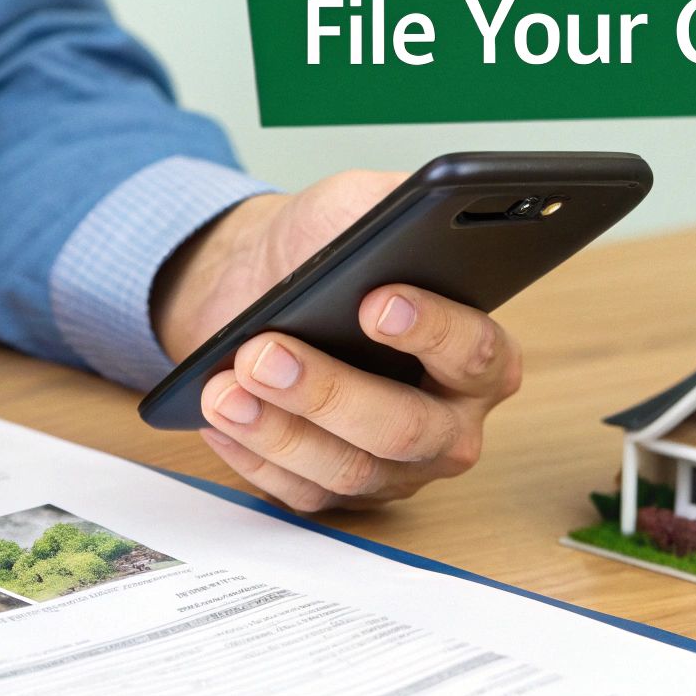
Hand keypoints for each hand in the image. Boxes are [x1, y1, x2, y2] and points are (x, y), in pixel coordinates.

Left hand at [152, 171, 520, 510]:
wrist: (257, 283)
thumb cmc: (322, 247)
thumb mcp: (355, 204)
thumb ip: (390, 202)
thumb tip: (405, 206)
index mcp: (478, 354)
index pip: (474, 352)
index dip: (431, 330)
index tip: (373, 302)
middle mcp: (449, 422)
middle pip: (406, 428)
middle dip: (330, 392)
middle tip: (265, 353)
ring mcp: (395, 467)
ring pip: (348, 470)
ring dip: (279, 430)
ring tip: (223, 388)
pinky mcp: (339, 492)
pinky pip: (302, 493)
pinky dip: (253, 456)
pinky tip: (217, 419)